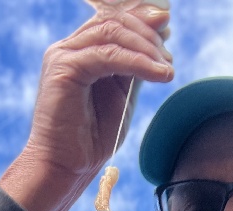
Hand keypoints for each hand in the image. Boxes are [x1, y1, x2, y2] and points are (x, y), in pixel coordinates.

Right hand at [0, 3, 172, 210]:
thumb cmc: (90, 140)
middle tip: (169, 56)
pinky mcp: (63, 69)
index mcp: (79, 53)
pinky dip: (137, 62)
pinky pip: (108, 55)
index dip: (141, 20)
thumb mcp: (120, 97)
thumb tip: (158, 44)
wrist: (65, 168)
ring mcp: (63, 56)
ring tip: (167, 68)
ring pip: (112, 34)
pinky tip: (157, 74)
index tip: (167, 28)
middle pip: (113, 21)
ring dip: (146, 48)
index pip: (112, 22)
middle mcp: (68, 49)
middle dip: (147, 34)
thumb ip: (133, 70)